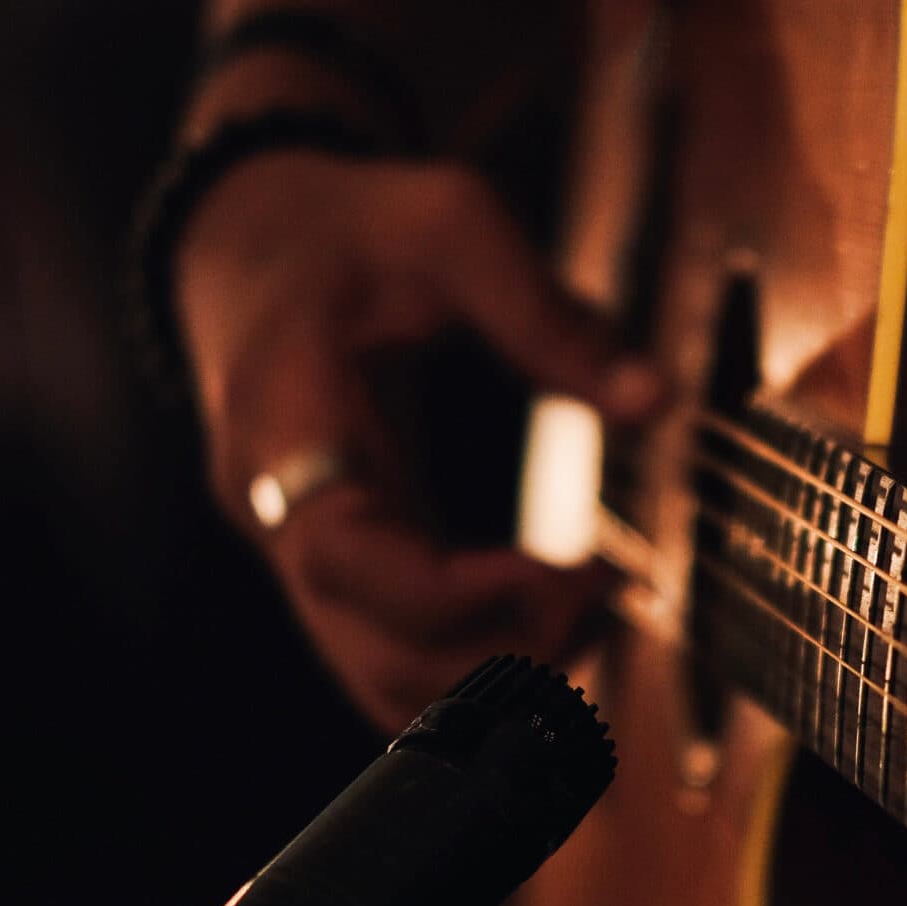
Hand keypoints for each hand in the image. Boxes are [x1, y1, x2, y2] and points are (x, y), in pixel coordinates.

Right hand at [174, 150, 661, 727]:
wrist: (253, 244)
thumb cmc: (354, 229)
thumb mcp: (449, 221)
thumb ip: (545, 312)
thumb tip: (653, 399)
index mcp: (284, 425)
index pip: (350, 563)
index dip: (463, 596)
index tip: (573, 569)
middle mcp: (275, 513)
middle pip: (370, 651)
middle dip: (500, 653)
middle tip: (606, 594)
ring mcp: (299, 556)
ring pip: (380, 682)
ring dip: (494, 684)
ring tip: (597, 615)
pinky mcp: (339, 574)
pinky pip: (393, 664)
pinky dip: (474, 676)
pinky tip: (557, 628)